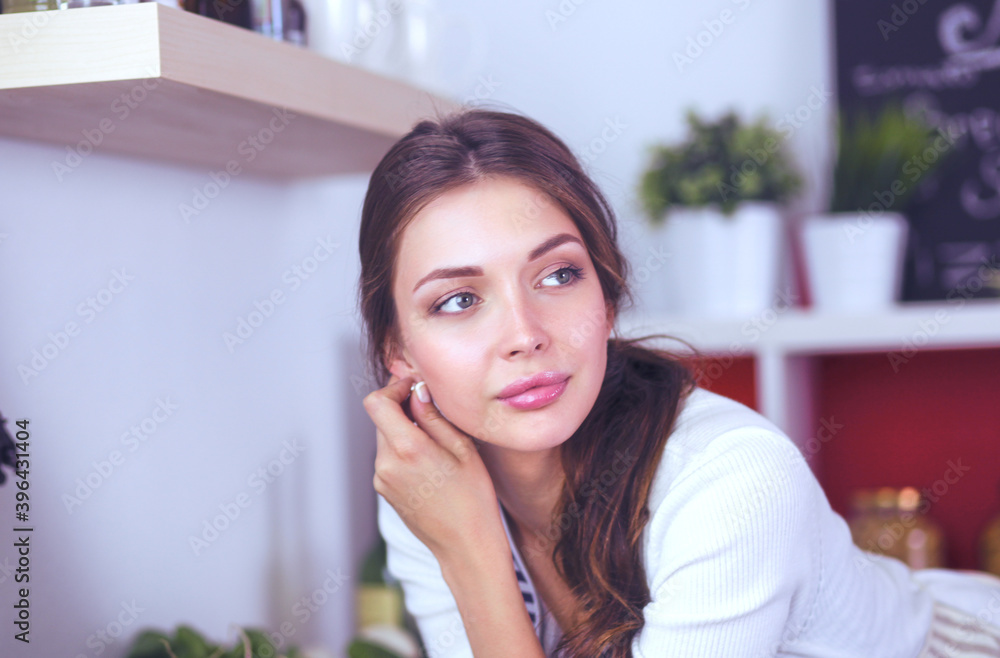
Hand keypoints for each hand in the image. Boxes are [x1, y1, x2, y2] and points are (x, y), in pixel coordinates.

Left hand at [363, 374, 503, 561]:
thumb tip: (417, 392)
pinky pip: (389, 458)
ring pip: (386, 438)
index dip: (393, 388)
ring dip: (405, 431)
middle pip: (381, 419)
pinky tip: (432, 464)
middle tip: (433, 411)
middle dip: (403, 409)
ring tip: (438, 442)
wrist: (466, 547)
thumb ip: (434, 416)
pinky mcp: (385, 491)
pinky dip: (405, 451)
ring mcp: (382, 480)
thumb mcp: (463, 449)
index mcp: (406, 449)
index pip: (376, 402)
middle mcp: (386, 464)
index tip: (415, 388)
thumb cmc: (473, 499)